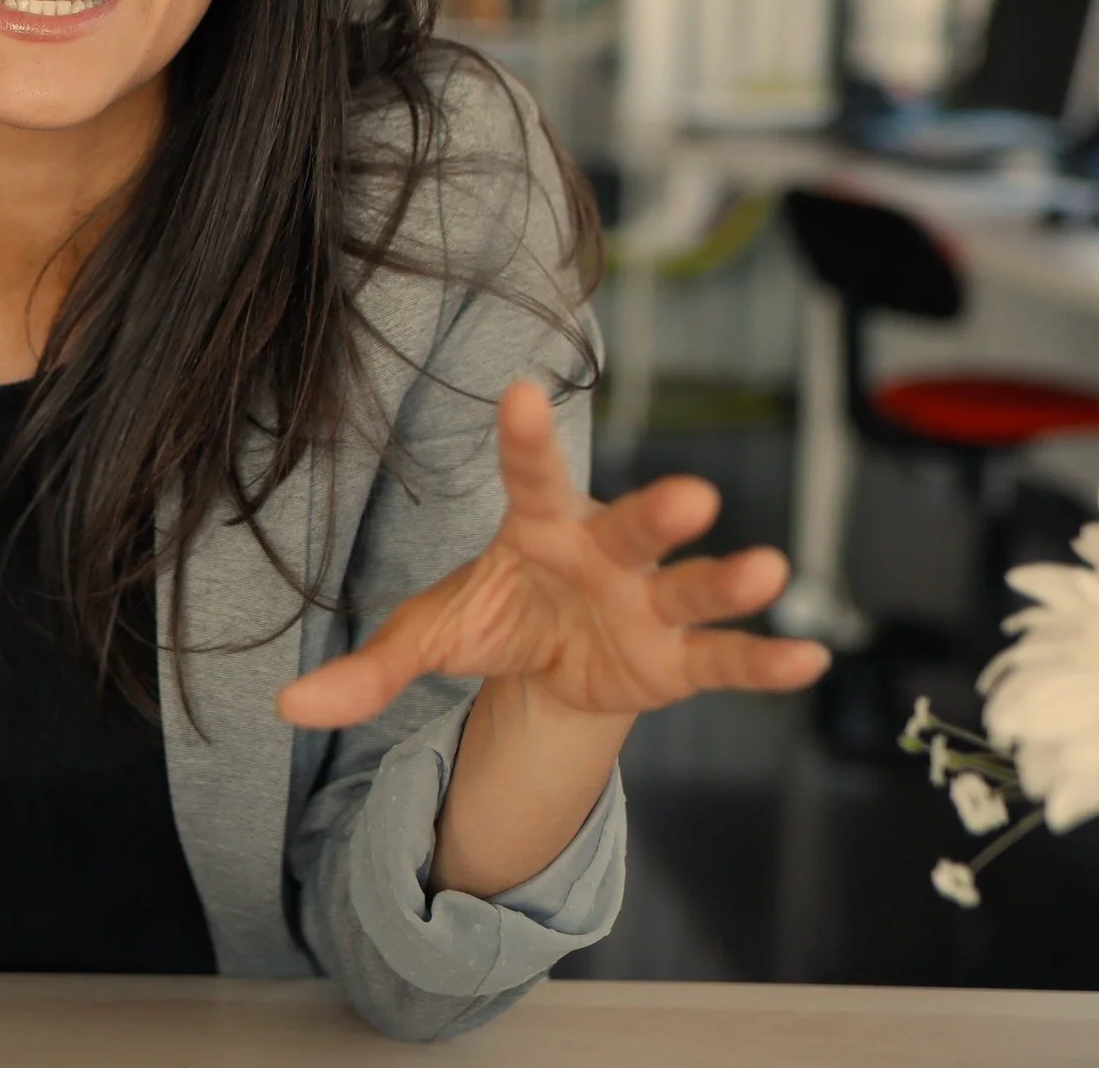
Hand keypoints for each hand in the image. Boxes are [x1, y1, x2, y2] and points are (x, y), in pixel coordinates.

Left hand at [279, 381, 828, 728]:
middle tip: (693, 494)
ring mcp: (647, 605)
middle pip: (630, 526)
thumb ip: (367, 669)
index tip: (520, 389)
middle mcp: (603, 555)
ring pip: (692, 588)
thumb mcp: (427, 638)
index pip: (529, 477)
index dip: (525, 439)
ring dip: (728, 581)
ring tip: (770, 568)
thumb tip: (287, 709)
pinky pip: (724, 660)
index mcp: (536, 530)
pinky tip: (811, 660)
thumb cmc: (495, 620)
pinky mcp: (677, 660)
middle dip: (659, 512)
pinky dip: (764, 662)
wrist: (548, 671)